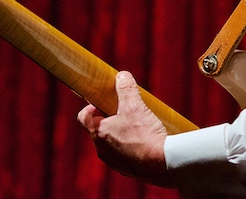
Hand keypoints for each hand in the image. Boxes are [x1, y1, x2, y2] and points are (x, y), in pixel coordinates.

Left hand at [78, 71, 172, 186]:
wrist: (162, 162)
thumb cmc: (145, 134)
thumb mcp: (135, 105)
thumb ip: (126, 88)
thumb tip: (122, 76)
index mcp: (99, 133)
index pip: (83, 116)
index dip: (91, 106)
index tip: (104, 101)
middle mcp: (102, 149)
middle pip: (98, 129)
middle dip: (109, 118)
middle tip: (124, 110)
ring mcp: (113, 161)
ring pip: (111, 143)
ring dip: (120, 133)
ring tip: (137, 126)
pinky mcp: (127, 169)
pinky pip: (123, 155)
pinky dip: (130, 147)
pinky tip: (144, 142)